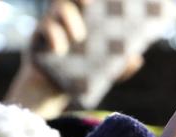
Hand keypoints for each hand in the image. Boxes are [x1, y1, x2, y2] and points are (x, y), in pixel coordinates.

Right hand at [4, 0, 142, 118]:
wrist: (54, 88)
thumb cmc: (83, 74)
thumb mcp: (106, 73)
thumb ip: (122, 67)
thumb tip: (136, 59)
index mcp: (87, 19)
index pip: (87, 1)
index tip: (97, 0)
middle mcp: (69, 15)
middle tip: (89, 2)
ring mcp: (53, 23)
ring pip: (58, 10)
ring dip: (68, 18)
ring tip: (79, 37)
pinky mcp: (39, 36)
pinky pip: (45, 29)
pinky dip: (54, 36)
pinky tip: (59, 49)